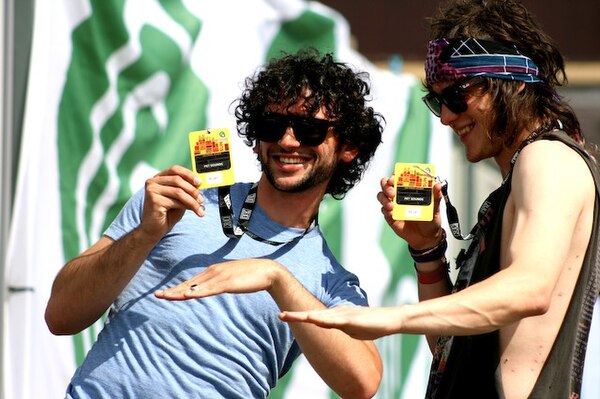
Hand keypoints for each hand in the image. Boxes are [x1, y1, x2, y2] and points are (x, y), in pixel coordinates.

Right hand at [139, 165, 204, 240]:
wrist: (153, 231)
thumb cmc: (166, 214)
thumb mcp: (178, 199)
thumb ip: (186, 190)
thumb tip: (199, 184)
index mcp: (158, 178)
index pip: (175, 169)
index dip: (188, 174)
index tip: (199, 182)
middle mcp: (152, 182)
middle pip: (177, 180)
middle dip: (192, 190)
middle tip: (202, 199)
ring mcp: (152, 190)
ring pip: (178, 191)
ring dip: (192, 200)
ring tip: (200, 208)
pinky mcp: (154, 200)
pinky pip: (175, 201)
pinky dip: (187, 206)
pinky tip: (194, 211)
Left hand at [154, 259, 286, 300]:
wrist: (268, 271)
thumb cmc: (251, 276)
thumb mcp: (232, 280)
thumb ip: (221, 283)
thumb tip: (213, 289)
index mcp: (214, 272)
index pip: (192, 282)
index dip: (177, 288)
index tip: (164, 294)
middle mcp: (213, 272)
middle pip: (189, 284)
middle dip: (173, 291)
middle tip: (157, 295)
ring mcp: (219, 277)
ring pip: (196, 287)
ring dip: (180, 292)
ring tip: (166, 297)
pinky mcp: (227, 282)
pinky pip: (209, 290)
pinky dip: (197, 293)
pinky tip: (187, 296)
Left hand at [279, 306, 399, 339]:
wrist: (390, 319)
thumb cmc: (372, 325)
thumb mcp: (353, 330)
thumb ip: (342, 329)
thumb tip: (336, 332)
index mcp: (337, 316)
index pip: (315, 317)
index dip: (300, 316)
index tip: (285, 316)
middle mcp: (337, 313)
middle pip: (313, 315)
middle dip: (296, 316)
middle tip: (279, 315)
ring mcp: (344, 316)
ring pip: (320, 316)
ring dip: (303, 317)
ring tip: (288, 316)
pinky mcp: (351, 319)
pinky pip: (334, 321)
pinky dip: (322, 320)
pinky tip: (312, 319)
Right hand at [378, 175, 443, 248]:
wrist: (426, 238)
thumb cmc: (430, 220)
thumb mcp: (436, 208)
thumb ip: (436, 196)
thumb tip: (437, 185)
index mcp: (410, 190)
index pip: (400, 177)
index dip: (396, 174)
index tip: (397, 176)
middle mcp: (400, 195)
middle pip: (386, 184)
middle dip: (386, 184)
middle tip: (392, 190)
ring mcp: (393, 205)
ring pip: (382, 195)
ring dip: (384, 197)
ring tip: (391, 205)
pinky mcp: (390, 216)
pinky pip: (383, 210)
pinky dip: (385, 209)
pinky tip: (391, 212)